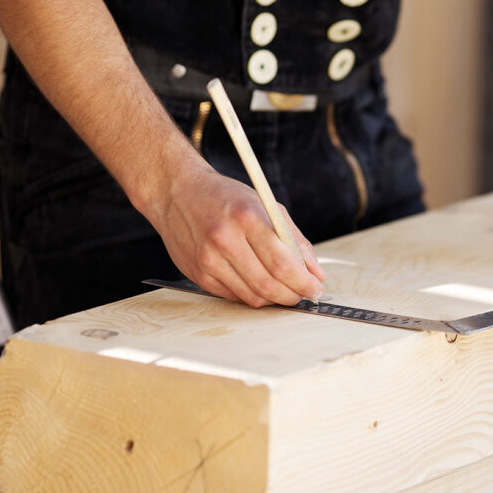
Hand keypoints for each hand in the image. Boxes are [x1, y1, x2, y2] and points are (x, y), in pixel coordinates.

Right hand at [146, 165, 325, 307]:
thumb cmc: (225, 197)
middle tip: (303, 294)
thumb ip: (294, 240)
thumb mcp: (265, 205)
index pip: (282, 263)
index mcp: (246, 218)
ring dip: (274, 299)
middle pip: (268, 285)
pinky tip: (258, 283)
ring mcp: (209, 260)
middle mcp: (225, 240)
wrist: (176, 193)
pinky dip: (252, 295)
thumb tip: (316, 273)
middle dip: (293, 296)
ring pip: (252, 297)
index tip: (316, 288)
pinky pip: (234, 297)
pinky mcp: (198, 275)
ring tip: (284, 289)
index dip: (304, 282)